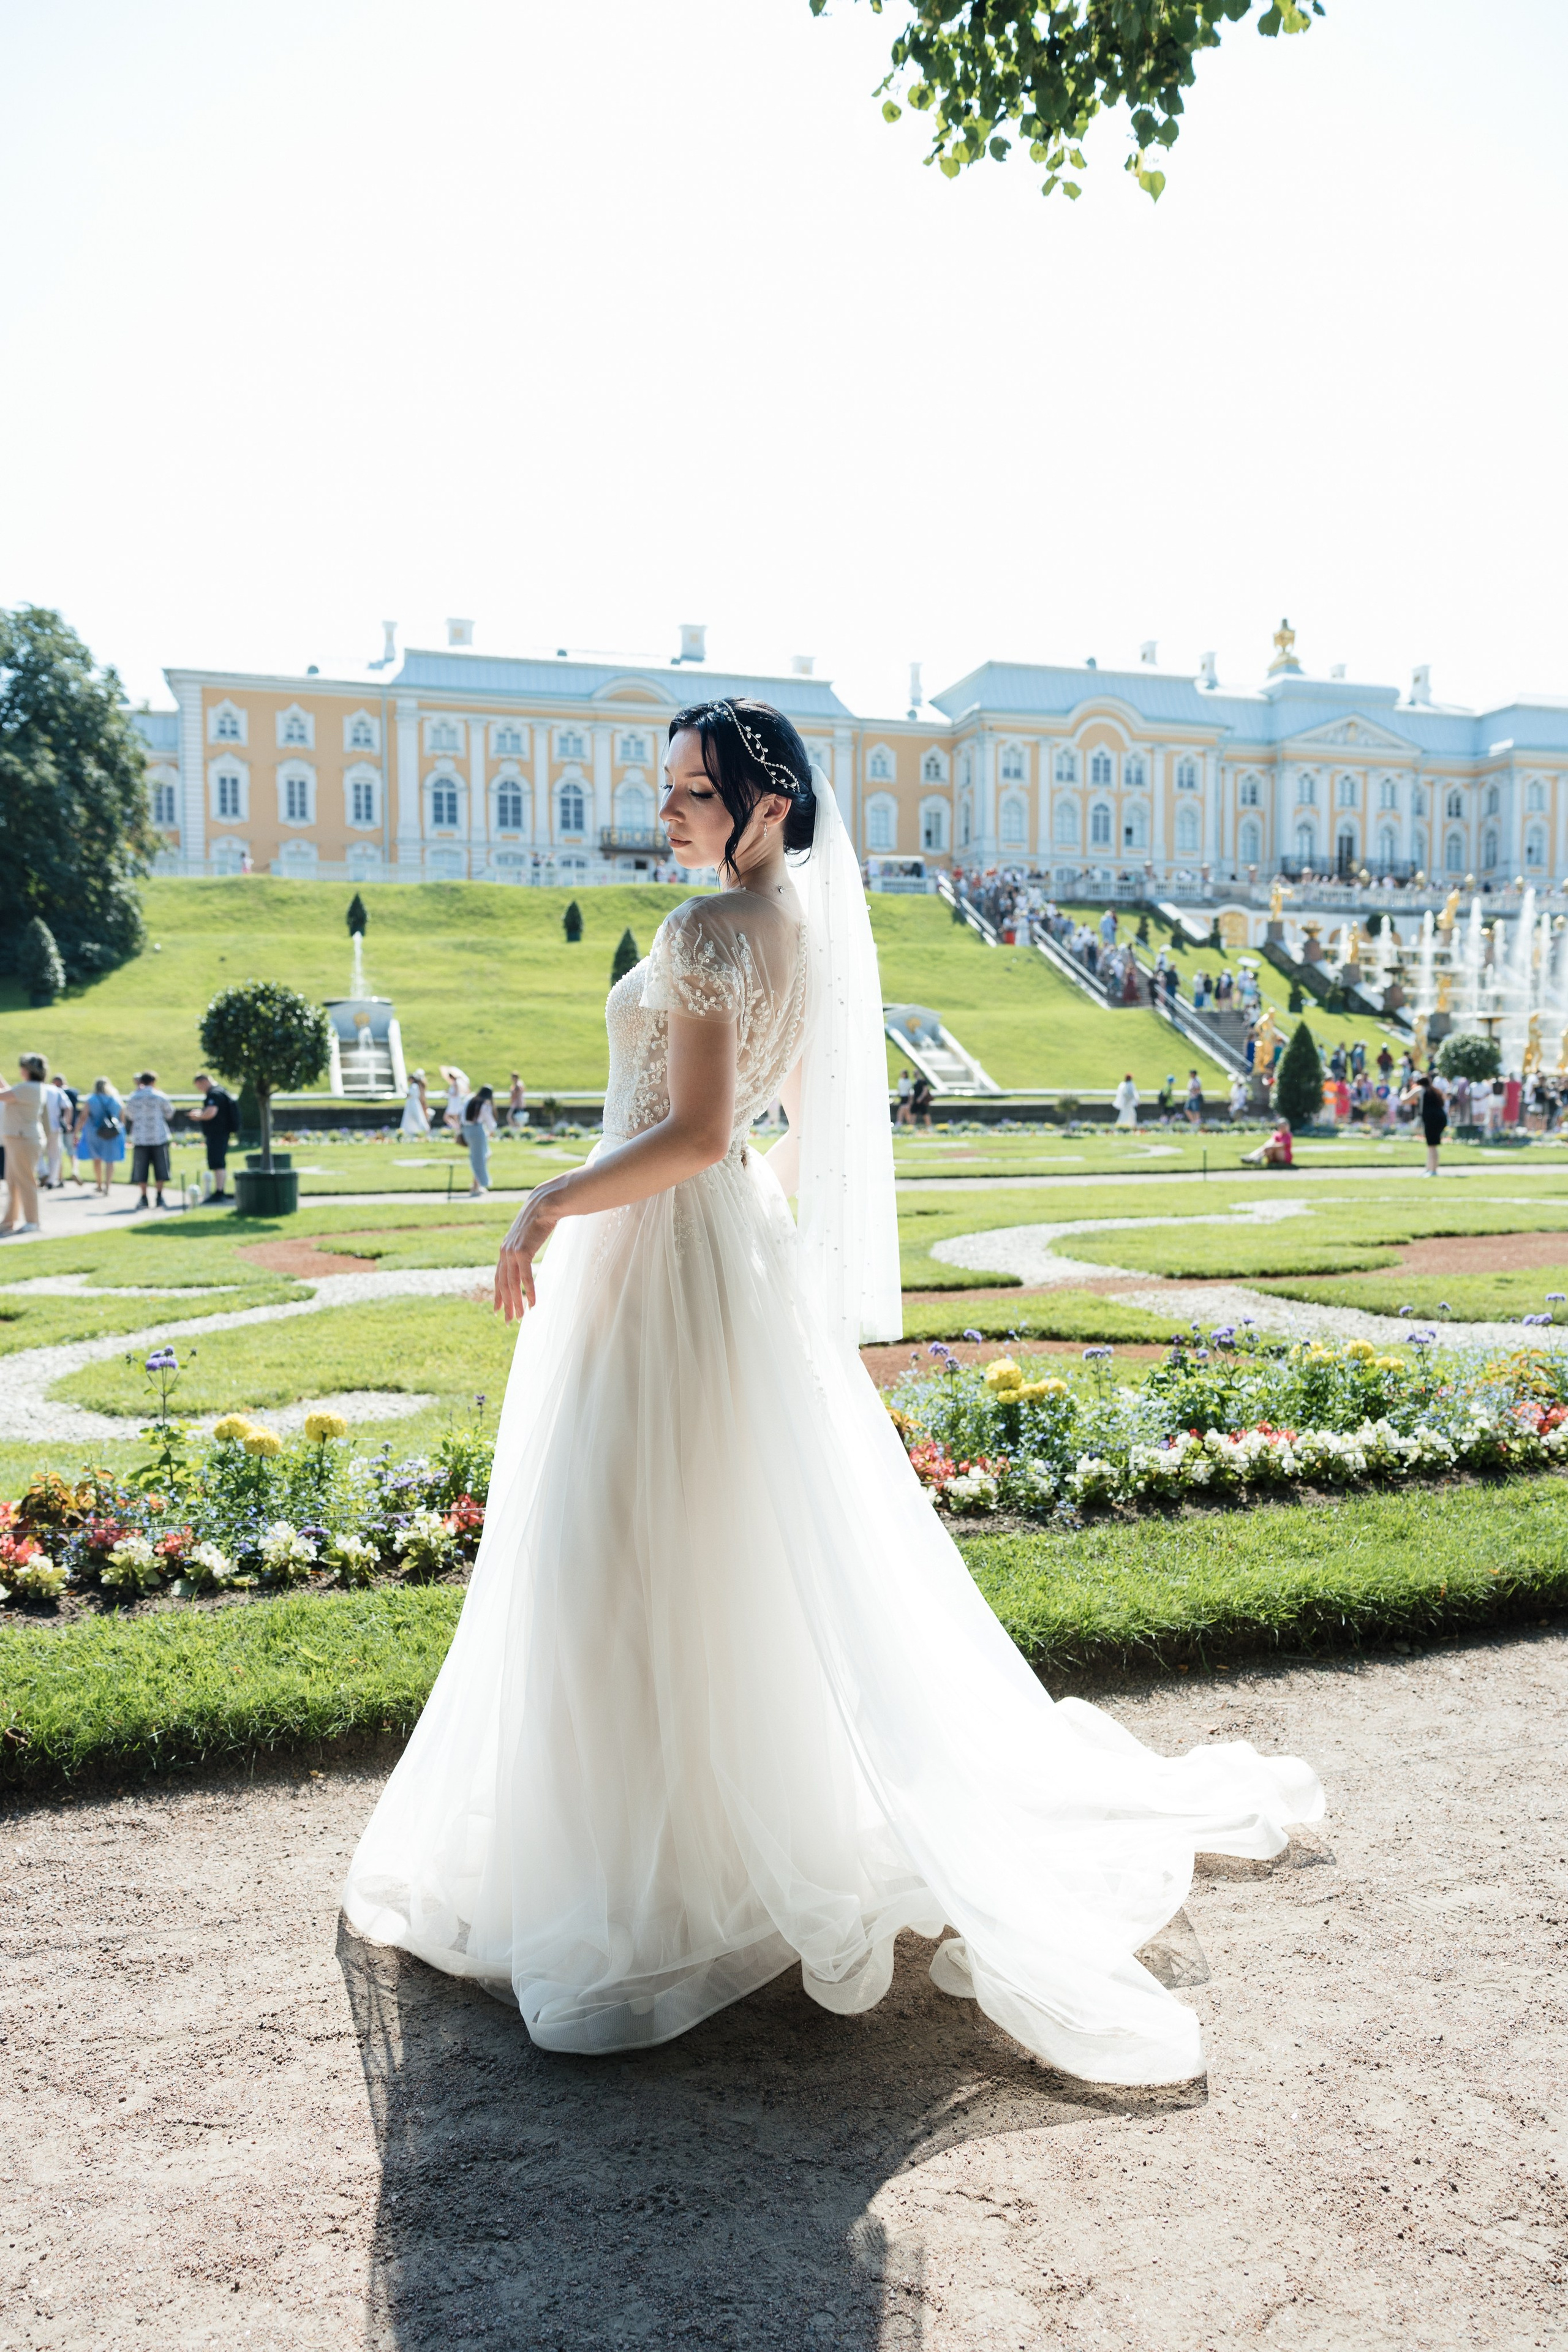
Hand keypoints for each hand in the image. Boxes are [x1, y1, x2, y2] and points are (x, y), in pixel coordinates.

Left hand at [494, 1186, 561, 1321]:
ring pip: (512, 1285)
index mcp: (505, 1250)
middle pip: (503, 1285)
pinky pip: (525, 1278)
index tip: (497, 1309)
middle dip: (506, 1305)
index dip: (498, 1295)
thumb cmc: (539, 1219)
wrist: (544, 1204)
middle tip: (508, 1321)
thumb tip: (525, 1252)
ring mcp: (512, 1253)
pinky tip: (534, 1304)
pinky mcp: (522, 1252)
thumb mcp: (527, 1236)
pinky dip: (530, 1293)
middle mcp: (505, 1253)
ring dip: (516, 1303)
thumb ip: (523, 1246)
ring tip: (520, 1318)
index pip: (498, 1277)